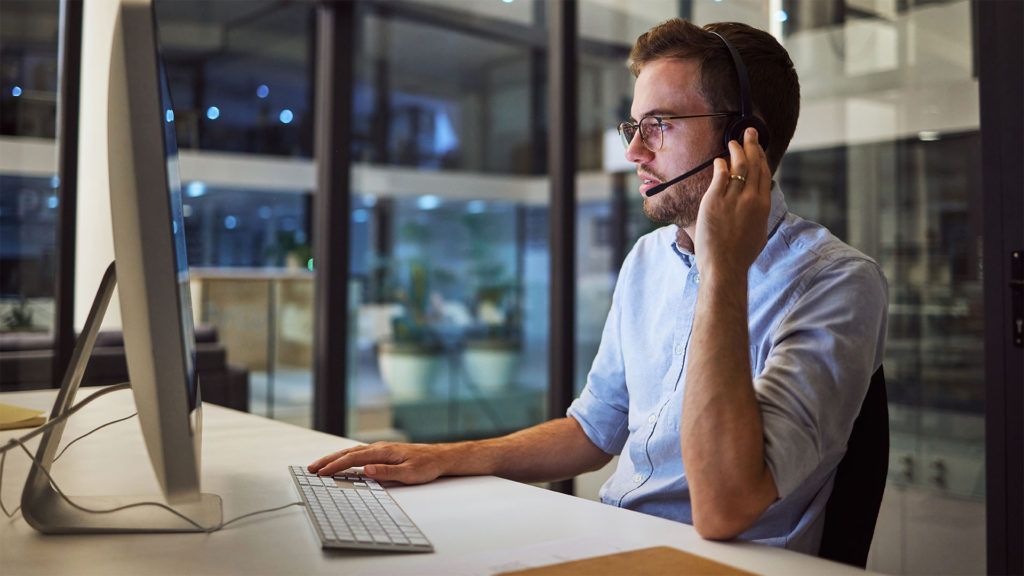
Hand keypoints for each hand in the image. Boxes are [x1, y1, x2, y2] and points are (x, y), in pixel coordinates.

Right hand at [308, 442, 450, 483]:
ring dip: (335, 458)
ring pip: (352, 452)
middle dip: (328, 460)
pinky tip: (341, 462)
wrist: (439, 457)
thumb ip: (386, 472)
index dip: (336, 466)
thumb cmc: (426, 465)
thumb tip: (365, 470)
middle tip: (311, 468)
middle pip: (348, 452)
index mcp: (383, 451)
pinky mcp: (383, 453)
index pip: (353, 458)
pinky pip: (359, 454)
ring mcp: (380, 449)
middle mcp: (379, 448)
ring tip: (320, 466)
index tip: (321, 473)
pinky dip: (346, 457)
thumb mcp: (409, 473)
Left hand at [694, 127, 771, 280]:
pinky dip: (720, 165)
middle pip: (754, 164)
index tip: (758, 146)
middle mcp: (751, 198)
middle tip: (749, 132)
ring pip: (738, 166)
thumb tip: (758, 201)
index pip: (764, 173)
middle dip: (752, 145)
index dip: (761, 156)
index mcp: (763, 205)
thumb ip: (759, 213)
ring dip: (736, 150)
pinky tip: (719, 160)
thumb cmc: (740, 255)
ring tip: (733, 141)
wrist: (725, 266)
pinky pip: (719, 176)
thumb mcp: (758, 232)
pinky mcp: (715, 201)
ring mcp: (733, 199)